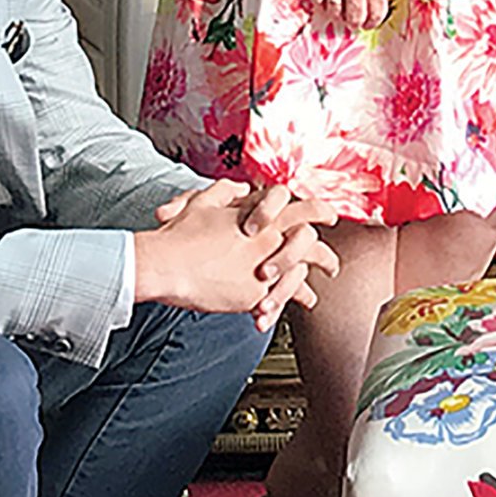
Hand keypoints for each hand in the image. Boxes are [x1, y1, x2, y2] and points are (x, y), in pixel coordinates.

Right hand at [136, 181, 339, 320]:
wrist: (165, 264)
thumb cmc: (180, 234)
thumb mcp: (204, 203)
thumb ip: (227, 193)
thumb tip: (241, 190)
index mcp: (260, 217)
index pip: (301, 208)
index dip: (320, 211)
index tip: (330, 216)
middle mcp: (268, 241)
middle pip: (311, 245)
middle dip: (325, 255)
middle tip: (331, 264)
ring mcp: (264, 268)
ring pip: (301, 274)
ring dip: (310, 283)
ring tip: (314, 294)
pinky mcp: (255, 294)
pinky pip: (282, 298)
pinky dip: (291, 302)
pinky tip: (296, 306)